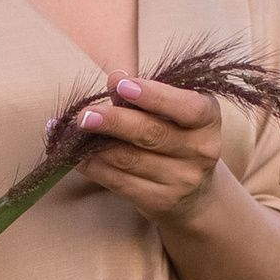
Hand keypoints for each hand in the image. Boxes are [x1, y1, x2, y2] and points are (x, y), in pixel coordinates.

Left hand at [68, 74, 227, 226]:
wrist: (195, 194)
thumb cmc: (176, 136)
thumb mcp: (171, 112)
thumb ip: (144, 95)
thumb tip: (114, 77)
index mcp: (208, 119)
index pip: (186, 108)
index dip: (154, 96)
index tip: (122, 86)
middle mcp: (201, 150)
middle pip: (151, 134)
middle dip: (114, 122)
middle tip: (84, 115)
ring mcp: (181, 179)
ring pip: (128, 159)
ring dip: (94, 145)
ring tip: (72, 131)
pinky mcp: (159, 201)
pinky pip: (118, 181)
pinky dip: (93, 166)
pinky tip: (76, 155)